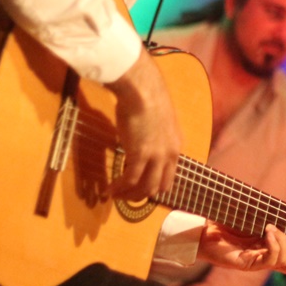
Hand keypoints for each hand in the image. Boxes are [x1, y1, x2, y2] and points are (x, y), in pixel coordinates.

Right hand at [105, 49, 181, 200]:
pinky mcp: (140, 155)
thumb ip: (153, 136)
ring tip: (115, 195)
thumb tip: (141, 140)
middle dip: (141, 194)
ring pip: (146, 188)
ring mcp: (156, 156)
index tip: (139, 186)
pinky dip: (119, 188)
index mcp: (176, 146)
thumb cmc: (146, 97)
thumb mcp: (157, 121)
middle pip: (159, 186)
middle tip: (125, 195)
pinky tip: (109, 189)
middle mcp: (170, 154)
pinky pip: (130, 179)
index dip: (154, 185)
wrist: (141, 90)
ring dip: (129, 195)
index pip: (169, 175)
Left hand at [198, 222, 285, 274]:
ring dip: (285, 243)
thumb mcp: (249, 216)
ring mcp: (258, 262)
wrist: (201, 231)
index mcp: (268, 247)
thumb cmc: (222, 222)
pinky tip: (267, 233)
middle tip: (284, 232)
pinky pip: (271, 261)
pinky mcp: (248, 264)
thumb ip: (264, 215)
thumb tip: (280, 207)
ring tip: (270, 229)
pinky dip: (275, 245)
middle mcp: (265, 257)